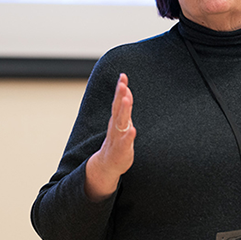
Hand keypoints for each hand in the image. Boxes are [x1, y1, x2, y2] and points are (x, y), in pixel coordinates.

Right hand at [85, 73, 135, 200]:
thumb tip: (126, 90)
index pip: (118, 100)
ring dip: (123, 111)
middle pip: (118, 108)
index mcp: (117, 118)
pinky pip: (125, 142)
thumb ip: (124, 107)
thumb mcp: (122, 122)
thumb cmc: (118, 141)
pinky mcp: (121, 150)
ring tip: (126, 99)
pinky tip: (133, 130)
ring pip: (120, 123)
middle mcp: (116, 126)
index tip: (123, 76)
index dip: (121, 88)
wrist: (108, 164)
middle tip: (122, 83)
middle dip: (120, 95)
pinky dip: (128, 136)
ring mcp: (117, 137)